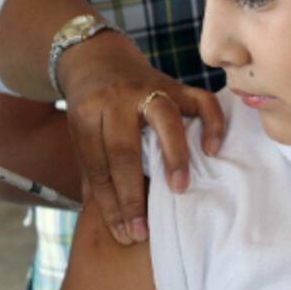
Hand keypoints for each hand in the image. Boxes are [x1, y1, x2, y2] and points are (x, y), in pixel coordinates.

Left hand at [59, 32, 223, 244]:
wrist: (95, 55)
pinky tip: (211, 149)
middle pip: (123, 148)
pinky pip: (200, 100)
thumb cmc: (89, 104)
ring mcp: (147, 88)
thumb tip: (112, 220)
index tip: (124, 234)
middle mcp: (116, 98)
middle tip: (142, 230)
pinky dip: (211, 123)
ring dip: (173, 155)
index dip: (109, 203)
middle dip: (132, 194)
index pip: (97, 164)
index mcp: (86, 112)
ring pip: (163, 118)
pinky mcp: (174, 83)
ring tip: (179, 188)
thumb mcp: (79, 131)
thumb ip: (92, 169)